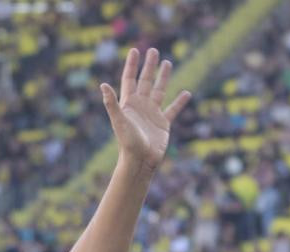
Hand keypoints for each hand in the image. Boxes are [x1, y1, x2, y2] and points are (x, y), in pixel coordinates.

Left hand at [100, 48, 190, 170]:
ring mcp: (152, 114)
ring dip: (163, 77)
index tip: (135, 50)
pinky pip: (173, 109)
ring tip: (168, 62)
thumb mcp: (119, 121)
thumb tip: (103, 85)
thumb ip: (111, 103)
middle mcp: (141, 106)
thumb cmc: (128, 143)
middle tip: (153, 51)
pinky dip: (179, 102)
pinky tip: (187, 93)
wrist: (140, 161)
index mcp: (129, 104)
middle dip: (149, 66)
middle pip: (145, 81)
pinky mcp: (163, 124)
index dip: (132, 65)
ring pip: (159, 91)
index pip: (130, 79)